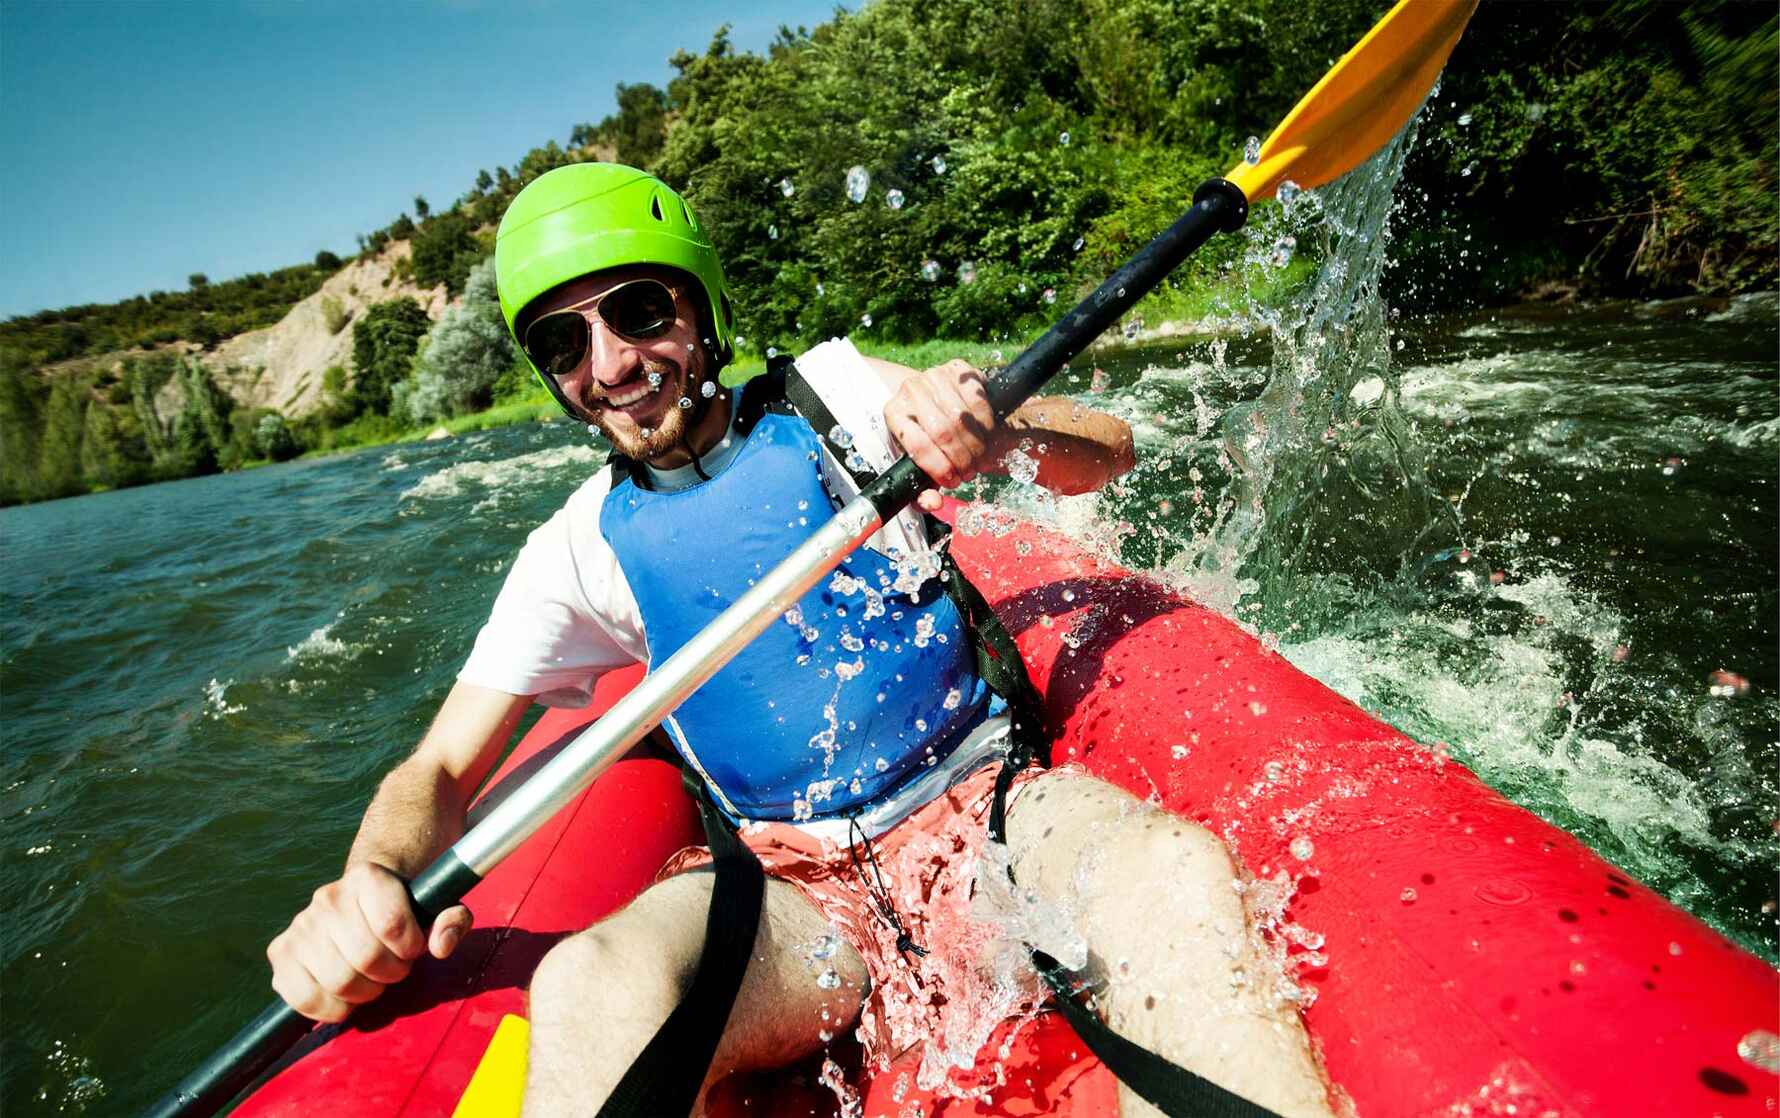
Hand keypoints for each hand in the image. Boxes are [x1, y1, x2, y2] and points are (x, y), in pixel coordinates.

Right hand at [267, 861, 472, 1022]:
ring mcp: (301, 925)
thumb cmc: (404, 911)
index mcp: (369, 877)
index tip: (412, 948)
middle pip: (366, 958)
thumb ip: (452, 920)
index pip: (392, 926)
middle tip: (392, 967)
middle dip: (390, 973)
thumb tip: (440, 945)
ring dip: (364, 993)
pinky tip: (345, 996)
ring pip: (339, 982)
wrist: (361, 902)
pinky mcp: (280, 952)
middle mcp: (329, 896)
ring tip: (370, 978)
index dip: (410, 948)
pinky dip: (330, 1008)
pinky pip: (303, 998)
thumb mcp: (437, 907)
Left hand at [884, 359, 1001, 510]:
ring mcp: (934, 375)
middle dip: (962, 459)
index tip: (953, 481)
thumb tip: (933, 503)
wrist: (935, 399)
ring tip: (980, 458)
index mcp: (894, 413)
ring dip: (977, 445)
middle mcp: (910, 390)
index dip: (940, 469)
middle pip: (943, 432)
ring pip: (963, 417)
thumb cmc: (926, 437)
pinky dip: (987, 423)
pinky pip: (978, 398)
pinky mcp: (958, 368)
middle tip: (971, 472)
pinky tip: (987, 435)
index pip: (918, 446)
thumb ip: (922, 489)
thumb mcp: (918, 463)